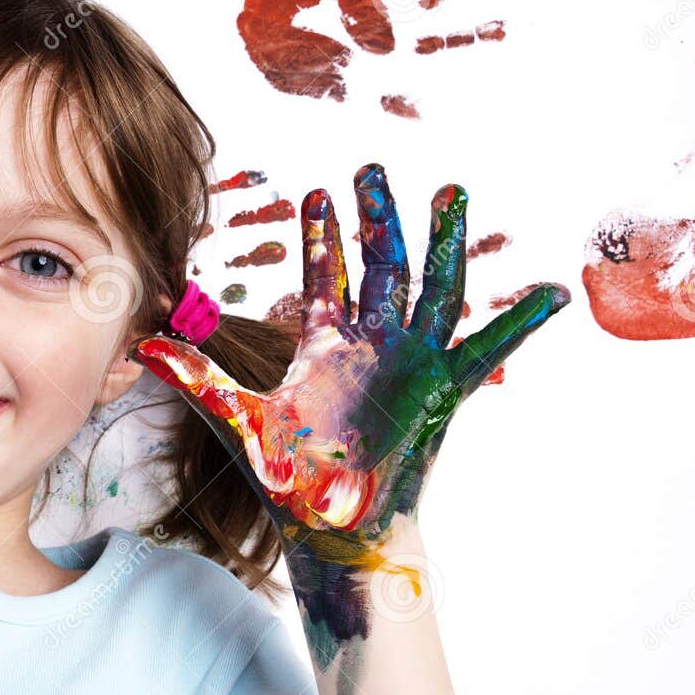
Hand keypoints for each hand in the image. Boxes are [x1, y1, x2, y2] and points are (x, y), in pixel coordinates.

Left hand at [131, 165, 568, 694]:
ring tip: (452, 193)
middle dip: (379, 218)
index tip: (319, 191)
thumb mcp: (237, 420)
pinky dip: (519, 323)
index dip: (322, 234)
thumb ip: (197, 378)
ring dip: (443, 243)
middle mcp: (371, 345)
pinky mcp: (444, 391)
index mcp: (325, 345)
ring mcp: (411, 363)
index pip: (324, 275)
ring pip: (433, 289)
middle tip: (375, 167)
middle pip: (381, 266)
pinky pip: (487, 350)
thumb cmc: (288, 478)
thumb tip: (142, 345)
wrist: (332, 527)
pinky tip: (551, 293)